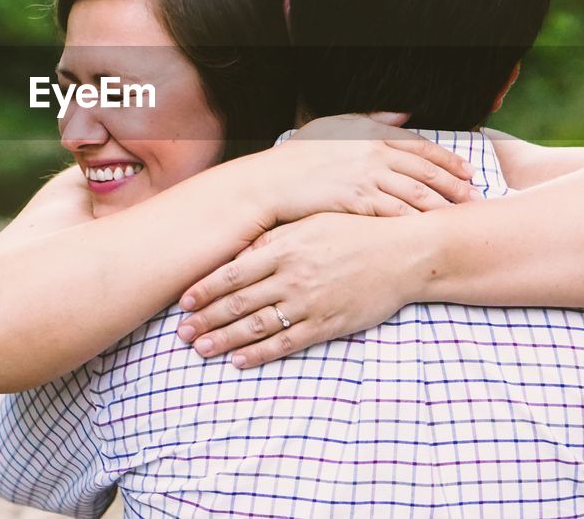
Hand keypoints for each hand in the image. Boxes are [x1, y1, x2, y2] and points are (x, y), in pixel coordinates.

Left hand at [175, 212, 428, 367]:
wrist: (402, 254)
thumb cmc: (355, 232)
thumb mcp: (311, 223)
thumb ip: (275, 239)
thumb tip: (240, 252)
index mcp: (285, 248)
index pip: (233, 272)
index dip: (204, 290)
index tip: (182, 302)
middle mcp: (292, 276)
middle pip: (238, 303)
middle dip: (206, 319)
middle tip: (181, 334)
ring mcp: (309, 303)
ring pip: (257, 326)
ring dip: (225, 340)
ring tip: (201, 349)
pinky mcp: (326, 324)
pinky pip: (286, 343)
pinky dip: (259, 354)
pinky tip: (239, 360)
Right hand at [259, 113, 478, 224]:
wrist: (272, 181)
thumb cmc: (299, 155)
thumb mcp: (335, 125)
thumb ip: (372, 118)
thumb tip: (403, 114)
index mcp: (371, 134)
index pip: (421, 146)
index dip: (449, 159)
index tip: (468, 171)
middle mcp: (374, 154)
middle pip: (426, 170)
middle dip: (455, 185)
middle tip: (476, 198)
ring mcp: (367, 178)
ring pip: (416, 193)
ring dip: (443, 206)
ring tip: (461, 217)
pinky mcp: (358, 202)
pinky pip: (395, 213)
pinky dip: (416, 221)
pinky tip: (431, 230)